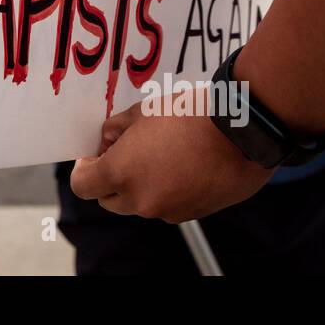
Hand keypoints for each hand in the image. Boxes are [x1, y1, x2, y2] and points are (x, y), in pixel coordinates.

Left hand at [69, 89, 273, 222]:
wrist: (242, 131)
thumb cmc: (191, 115)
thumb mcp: (144, 110)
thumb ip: (117, 129)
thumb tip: (108, 139)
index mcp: (121, 173)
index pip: (82, 186)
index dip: (84, 169)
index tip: (93, 155)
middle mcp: (141, 200)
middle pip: (108, 199)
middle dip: (110, 179)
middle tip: (124, 151)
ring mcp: (167, 210)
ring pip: (139, 204)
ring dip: (139, 186)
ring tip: (158, 155)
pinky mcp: (191, 214)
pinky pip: (167, 206)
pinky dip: (166, 191)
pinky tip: (181, 165)